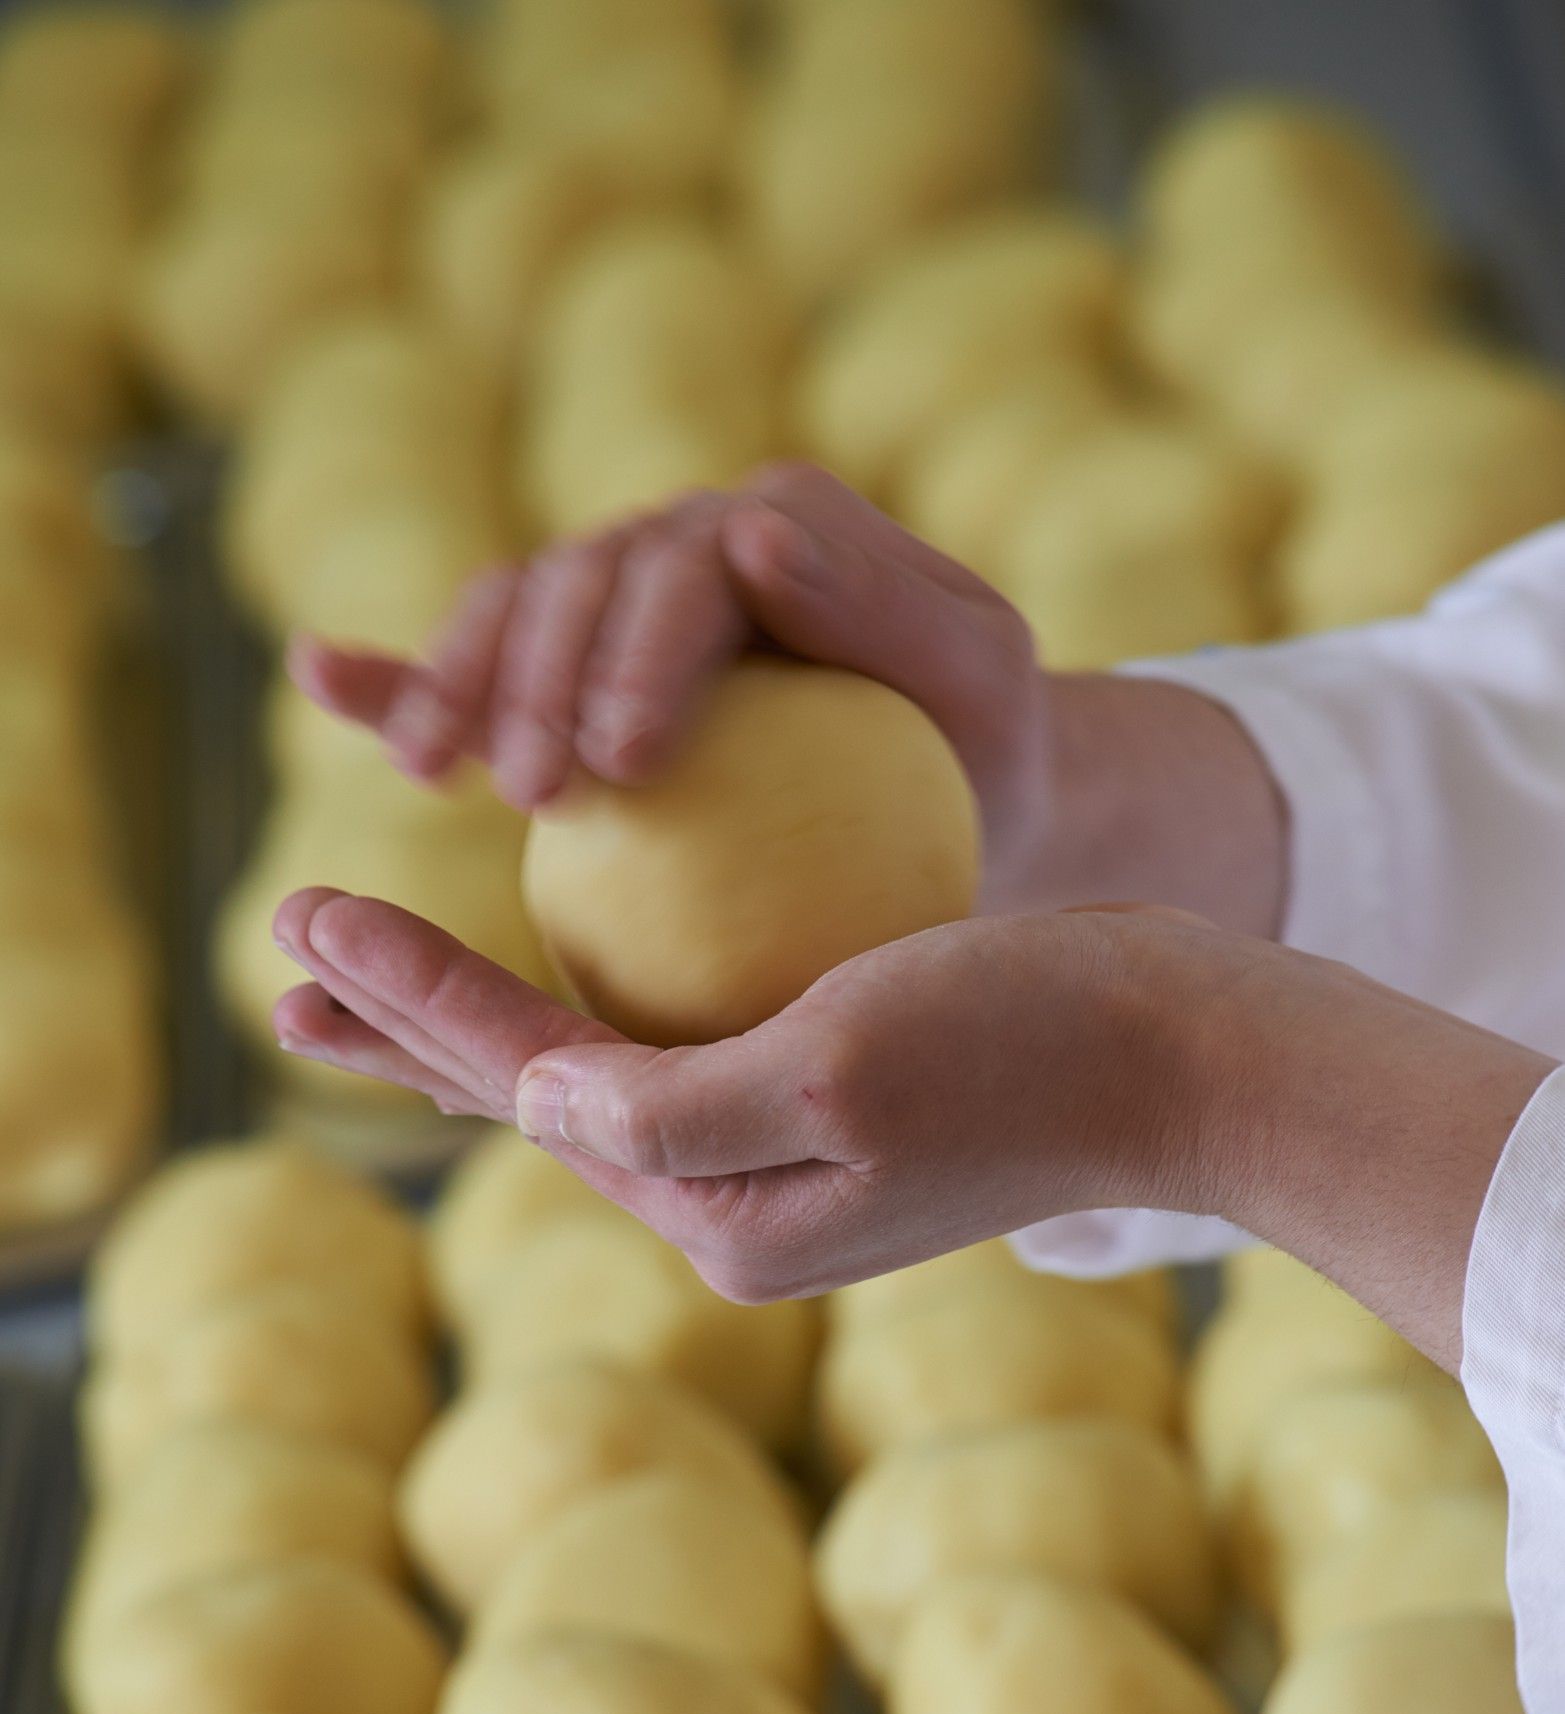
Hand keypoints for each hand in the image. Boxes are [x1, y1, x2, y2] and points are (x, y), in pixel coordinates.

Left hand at [271, 887, 1226, 1300]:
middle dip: (401, 1024)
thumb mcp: (838, 1067)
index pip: (525, 1090)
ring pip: (583, 1069)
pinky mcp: (816, 1097)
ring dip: (468, 1016)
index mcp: (722, 1216)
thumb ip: (666, 1105)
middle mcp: (733, 1203)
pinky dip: (581, 997)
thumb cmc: (1029, 1043)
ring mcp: (775, 1155)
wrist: (1184, 1055)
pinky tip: (545, 960)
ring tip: (362, 969)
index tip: (302, 906)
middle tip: (283, 952)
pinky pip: (665, 1041)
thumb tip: (522, 1102)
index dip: (407, 999)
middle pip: (528, 1097)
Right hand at [288, 462, 1052, 909]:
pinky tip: (326, 680)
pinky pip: (484, 665)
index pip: (686, 568)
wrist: (967, 792)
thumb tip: (751, 530)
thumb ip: (887, 607)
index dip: (637, 651)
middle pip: (578, 583)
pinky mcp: (576, 673)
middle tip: (524, 790)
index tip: (620, 760)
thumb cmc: (985, 744)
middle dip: (533, 675)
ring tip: (433, 772)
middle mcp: (686, 543)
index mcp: (775, 523)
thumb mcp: (984, 676)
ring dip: (458, 681)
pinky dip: (401, 671)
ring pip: (514, 615)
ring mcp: (619, 604)